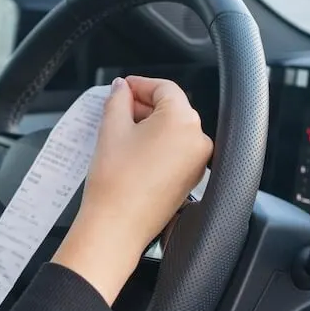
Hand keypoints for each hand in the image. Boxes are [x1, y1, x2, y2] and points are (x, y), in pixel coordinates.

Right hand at [54, 76, 212, 302]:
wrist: (117, 226)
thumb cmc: (115, 183)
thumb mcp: (111, 129)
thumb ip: (118, 100)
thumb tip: (122, 88)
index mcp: (182, 121)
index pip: (165, 88)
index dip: (140, 84)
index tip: (124, 87)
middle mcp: (197, 140)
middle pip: (172, 109)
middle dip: (144, 106)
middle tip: (117, 109)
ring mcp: (197, 162)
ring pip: (174, 131)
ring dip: (150, 126)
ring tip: (121, 132)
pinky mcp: (190, 179)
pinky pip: (176, 151)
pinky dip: (157, 145)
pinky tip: (133, 151)